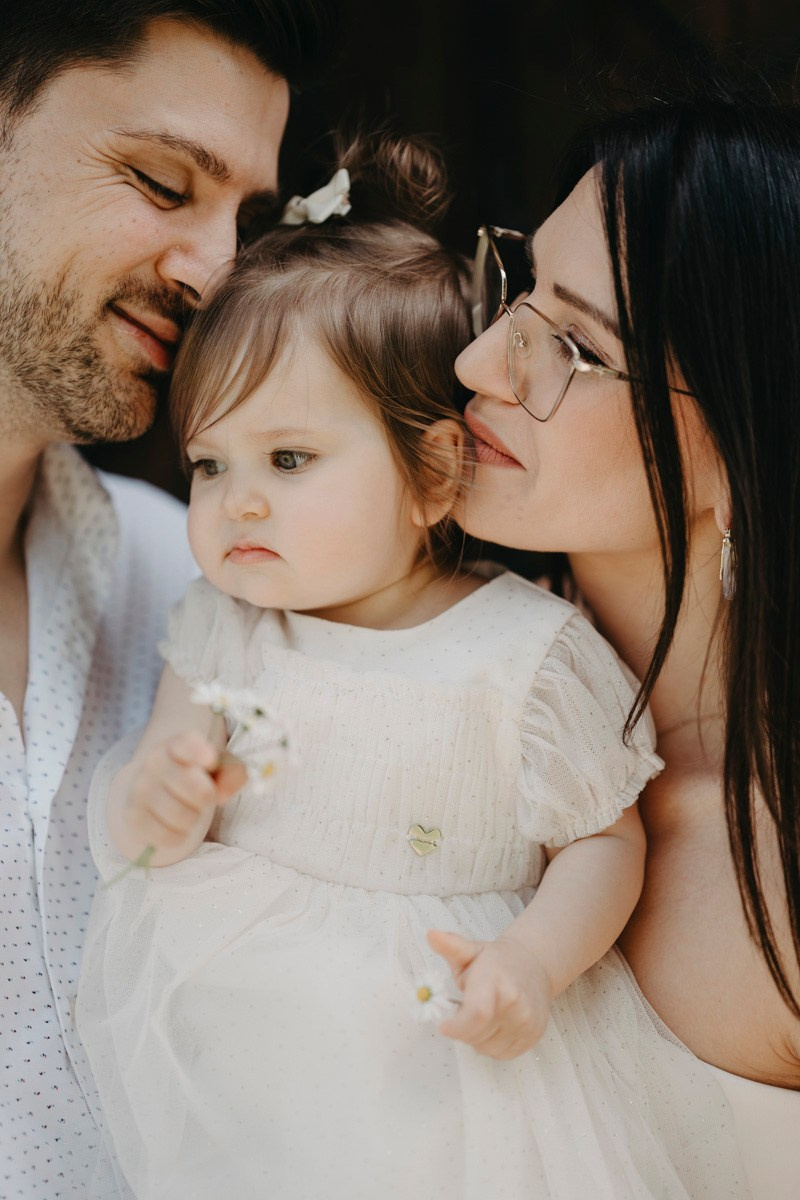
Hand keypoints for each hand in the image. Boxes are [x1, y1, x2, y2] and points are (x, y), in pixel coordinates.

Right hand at [122, 731, 246, 855]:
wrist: (157, 790)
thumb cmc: (195, 776)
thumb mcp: (220, 767)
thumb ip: (232, 771)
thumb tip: (223, 793)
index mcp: (177, 744)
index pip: (187, 744)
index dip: (199, 751)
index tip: (210, 760)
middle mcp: (155, 762)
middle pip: (198, 790)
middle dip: (207, 798)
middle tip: (203, 798)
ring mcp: (140, 789)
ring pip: (183, 817)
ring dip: (194, 819)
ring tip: (189, 811)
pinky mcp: (134, 816)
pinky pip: (167, 836)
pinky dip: (179, 836)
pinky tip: (176, 826)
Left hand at [426, 928, 552, 1058]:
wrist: (534, 966)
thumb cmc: (495, 961)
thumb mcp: (471, 951)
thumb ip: (450, 945)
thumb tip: (430, 935)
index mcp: (496, 980)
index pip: (477, 1014)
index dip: (456, 1026)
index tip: (443, 1025)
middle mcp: (516, 1003)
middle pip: (477, 1035)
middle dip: (462, 1029)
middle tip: (463, 1011)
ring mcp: (528, 1022)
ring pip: (487, 1048)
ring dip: (477, 1038)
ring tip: (482, 1015)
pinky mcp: (534, 1036)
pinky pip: (501, 1054)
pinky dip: (491, 1044)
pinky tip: (495, 1024)